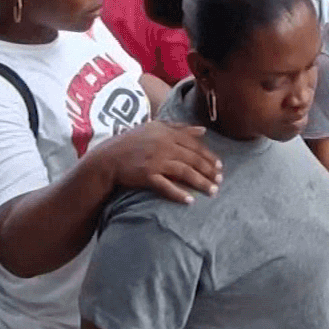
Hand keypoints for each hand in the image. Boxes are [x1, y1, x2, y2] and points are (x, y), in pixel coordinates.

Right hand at [94, 120, 222, 202]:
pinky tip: (190, 201)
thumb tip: (203, 130)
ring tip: (213, 191)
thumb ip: (180, 127)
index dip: (209, 156)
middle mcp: (163, 145)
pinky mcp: (146, 175)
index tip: (220, 166)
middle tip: (220, 181)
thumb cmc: (132, 142)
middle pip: (193, 159)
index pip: (194, 145)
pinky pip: (166, 186)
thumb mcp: (155, 127)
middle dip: (209, 171)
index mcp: (167, 132)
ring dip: (200, 183)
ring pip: (184, 172)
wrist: (108, 157)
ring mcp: (155, 161)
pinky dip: (179, 194)